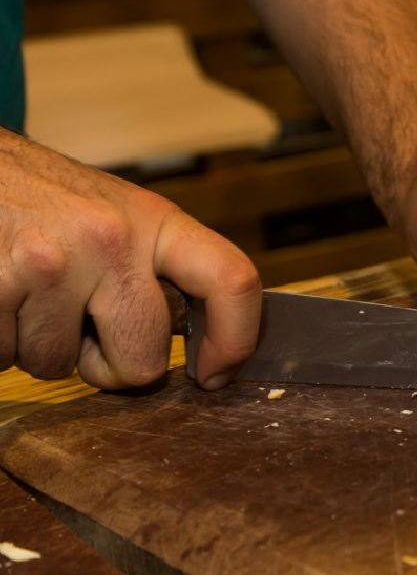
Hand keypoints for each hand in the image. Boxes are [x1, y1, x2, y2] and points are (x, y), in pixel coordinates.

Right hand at [0, 131, 260, 389]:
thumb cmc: (47, 200)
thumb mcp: (119, 216)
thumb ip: (156, 272)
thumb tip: (203, 349)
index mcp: (156, 222)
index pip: (232, 281)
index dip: (236, 339)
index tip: (215, 374)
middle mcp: (112, 240)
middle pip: (143, 360)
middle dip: (109, 365)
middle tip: (81, 329)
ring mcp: (51, 263)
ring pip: (58, 366)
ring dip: (39, 346)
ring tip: (28, 293)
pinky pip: (4, 357)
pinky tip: (1, 295)